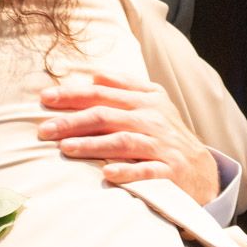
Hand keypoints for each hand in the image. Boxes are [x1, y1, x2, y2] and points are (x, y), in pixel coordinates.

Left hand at [37, 72, 219, 204]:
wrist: (202, 169)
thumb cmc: (167, 133)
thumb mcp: (153, 102)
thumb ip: (125, 86)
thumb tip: (95, 73)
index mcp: (146, 99)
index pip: (103, 93)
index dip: (73, 94)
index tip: (45, 97)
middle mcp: (152, 119)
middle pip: (107, 116)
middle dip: (73, 121)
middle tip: (44, 130)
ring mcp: (161, 145)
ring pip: (123, 141)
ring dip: (93, 144)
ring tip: (65, 148)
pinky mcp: (169, 171)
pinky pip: (146, 171)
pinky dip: (127, 171)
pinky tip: (106, 173)